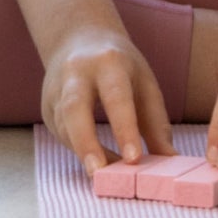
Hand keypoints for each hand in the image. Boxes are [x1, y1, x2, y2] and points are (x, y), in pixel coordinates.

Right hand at [40, 24, 175, 175]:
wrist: (79, 39)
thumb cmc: (120, 66)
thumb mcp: (144, 84)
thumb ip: (156, 124)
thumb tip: (169, 161)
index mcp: (108, 63)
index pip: (115, 97)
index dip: (124, 128)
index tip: (134, 159)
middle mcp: (76, 72)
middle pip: (74, 108)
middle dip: (86, 142)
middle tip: (99, 173)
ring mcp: (56, 89)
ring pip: (64, 125)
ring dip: (84, 153)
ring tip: (105, 177)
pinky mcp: (48, 106)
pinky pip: (62, 133)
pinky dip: (79, 151)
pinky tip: (96, 163)